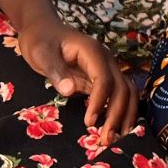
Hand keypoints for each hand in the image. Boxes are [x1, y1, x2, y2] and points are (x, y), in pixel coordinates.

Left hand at [25, 21, 137, 137]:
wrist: (42, 29)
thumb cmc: (40, 39)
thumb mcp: (41, 53)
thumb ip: (56, 70)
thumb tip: (69, 91)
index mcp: (92, 51)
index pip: (104, 78)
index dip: (100, 101)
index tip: (89, 122)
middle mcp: (105, 60)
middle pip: (122, 88)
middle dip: (117, 114)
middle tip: (105, 139)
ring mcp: (106, 69)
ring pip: (127, 92)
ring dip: (125, 115)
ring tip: (116, 138)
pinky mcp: (102, 79)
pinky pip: (118, 95)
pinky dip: (121, 112)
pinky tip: (116, 129)